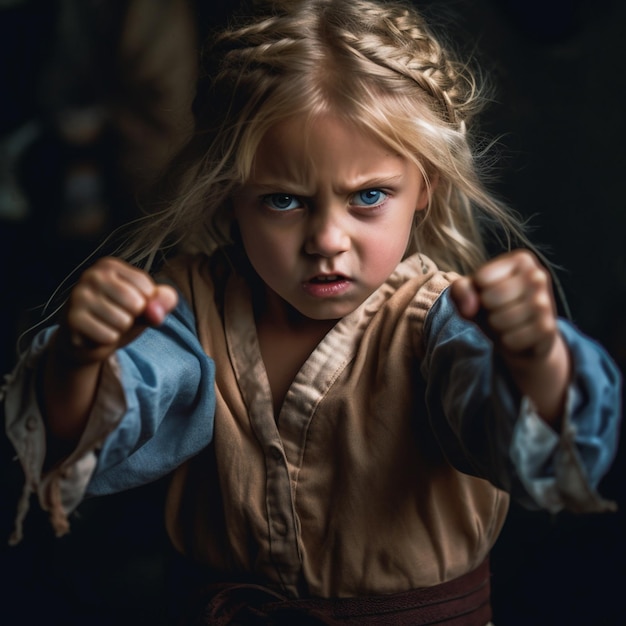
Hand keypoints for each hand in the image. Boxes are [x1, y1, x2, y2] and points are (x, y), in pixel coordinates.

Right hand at [56, 257, 177, 366]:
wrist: (84, 341)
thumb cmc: (119, 316)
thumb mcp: (146, 306)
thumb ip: (162, 301)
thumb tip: (157, 312)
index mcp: (110, 266)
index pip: (148, 289)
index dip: (146, 305)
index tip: (129, 305)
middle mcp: (92, 275)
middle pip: (137, 304)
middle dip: (133, 317)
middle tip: (116, 317)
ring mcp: (78, 296)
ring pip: (123, 321)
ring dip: (119, 330)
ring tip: (106, 324)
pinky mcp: (72, 319)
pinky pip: (109, 336)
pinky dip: (108, 340)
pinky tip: (95, 334)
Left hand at [449, 249, 569, 423]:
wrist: (521, 352)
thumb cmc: (491, 320)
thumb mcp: (469, 303)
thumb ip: (460, 292)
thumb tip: (468, 296)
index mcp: (518, 261)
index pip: (480, 278)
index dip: (474, 297)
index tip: (482, 305)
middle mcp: (536, 276)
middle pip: (490, 297)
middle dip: (486, 314)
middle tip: (496, 321)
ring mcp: (546, 303)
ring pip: (501, 318)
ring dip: (496, 331)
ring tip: (505, 332)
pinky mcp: (550, 331)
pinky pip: (513, 339)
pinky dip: (507, 346)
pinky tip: (516, 344)